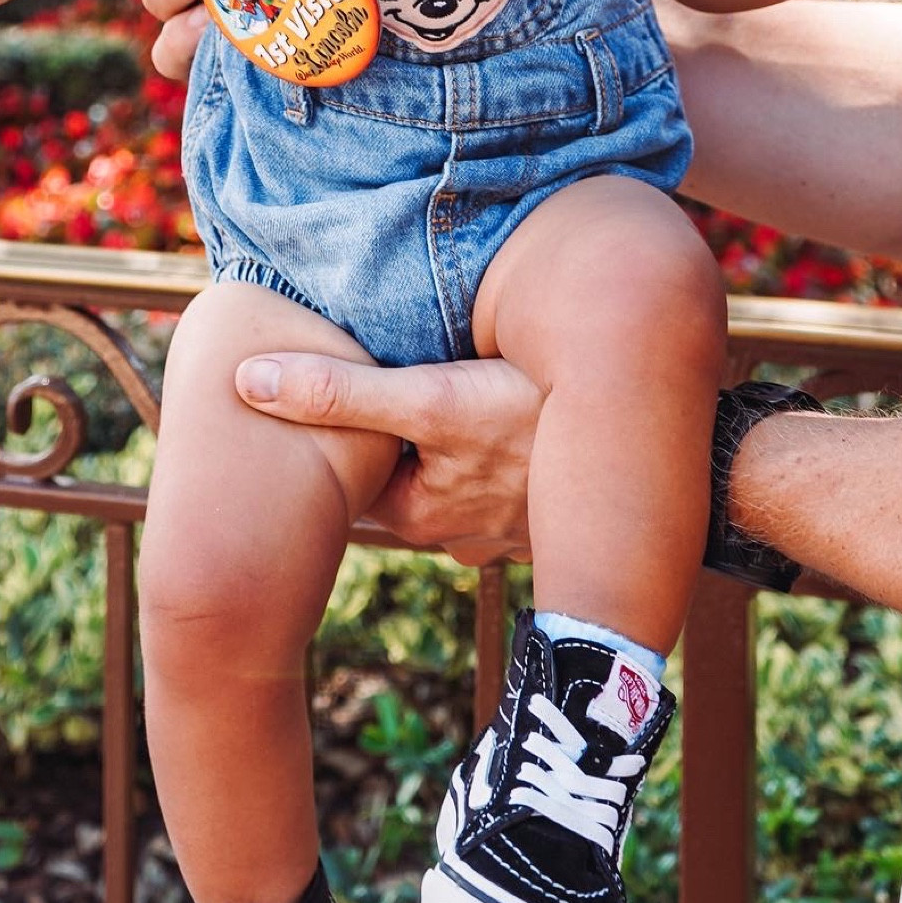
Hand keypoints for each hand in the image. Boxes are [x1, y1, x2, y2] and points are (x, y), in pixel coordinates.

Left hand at [234, 351, 539, 563]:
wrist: (657, 453)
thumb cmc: (537, 425)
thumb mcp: (431, 399)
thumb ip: (339, 394)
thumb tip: (244, 381)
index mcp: (420, 514)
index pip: (353, 473)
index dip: (336, 428)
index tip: (313, 381)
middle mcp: (459, 532)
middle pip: (402, 470)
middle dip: (390, 432)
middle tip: (379, 370)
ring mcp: (508, 521)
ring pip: (452, 467)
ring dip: (444, 432)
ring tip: (437, 375)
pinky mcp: (548, 499)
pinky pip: (500, 464)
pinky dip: (491, 436)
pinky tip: (496, 395)